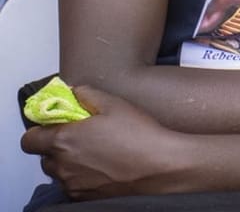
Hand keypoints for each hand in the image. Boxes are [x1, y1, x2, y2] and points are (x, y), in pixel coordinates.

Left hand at [20, 86, 184, 200]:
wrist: (160, 167)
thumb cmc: (138, 134)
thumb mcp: (115, 104)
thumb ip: (87, 94)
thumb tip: (74, 92)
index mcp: (64, 140)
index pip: (29, 140)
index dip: (40, 131)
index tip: (57, 124)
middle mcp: (62, 165)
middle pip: (44, 156)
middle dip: (57, 146)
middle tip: (82, 137)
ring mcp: (72, 184)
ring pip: (60, 172)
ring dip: (70, 162)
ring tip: (97, 153)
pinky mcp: (84, 198)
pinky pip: (74, 185)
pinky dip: (82, 177)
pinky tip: (105, 167)